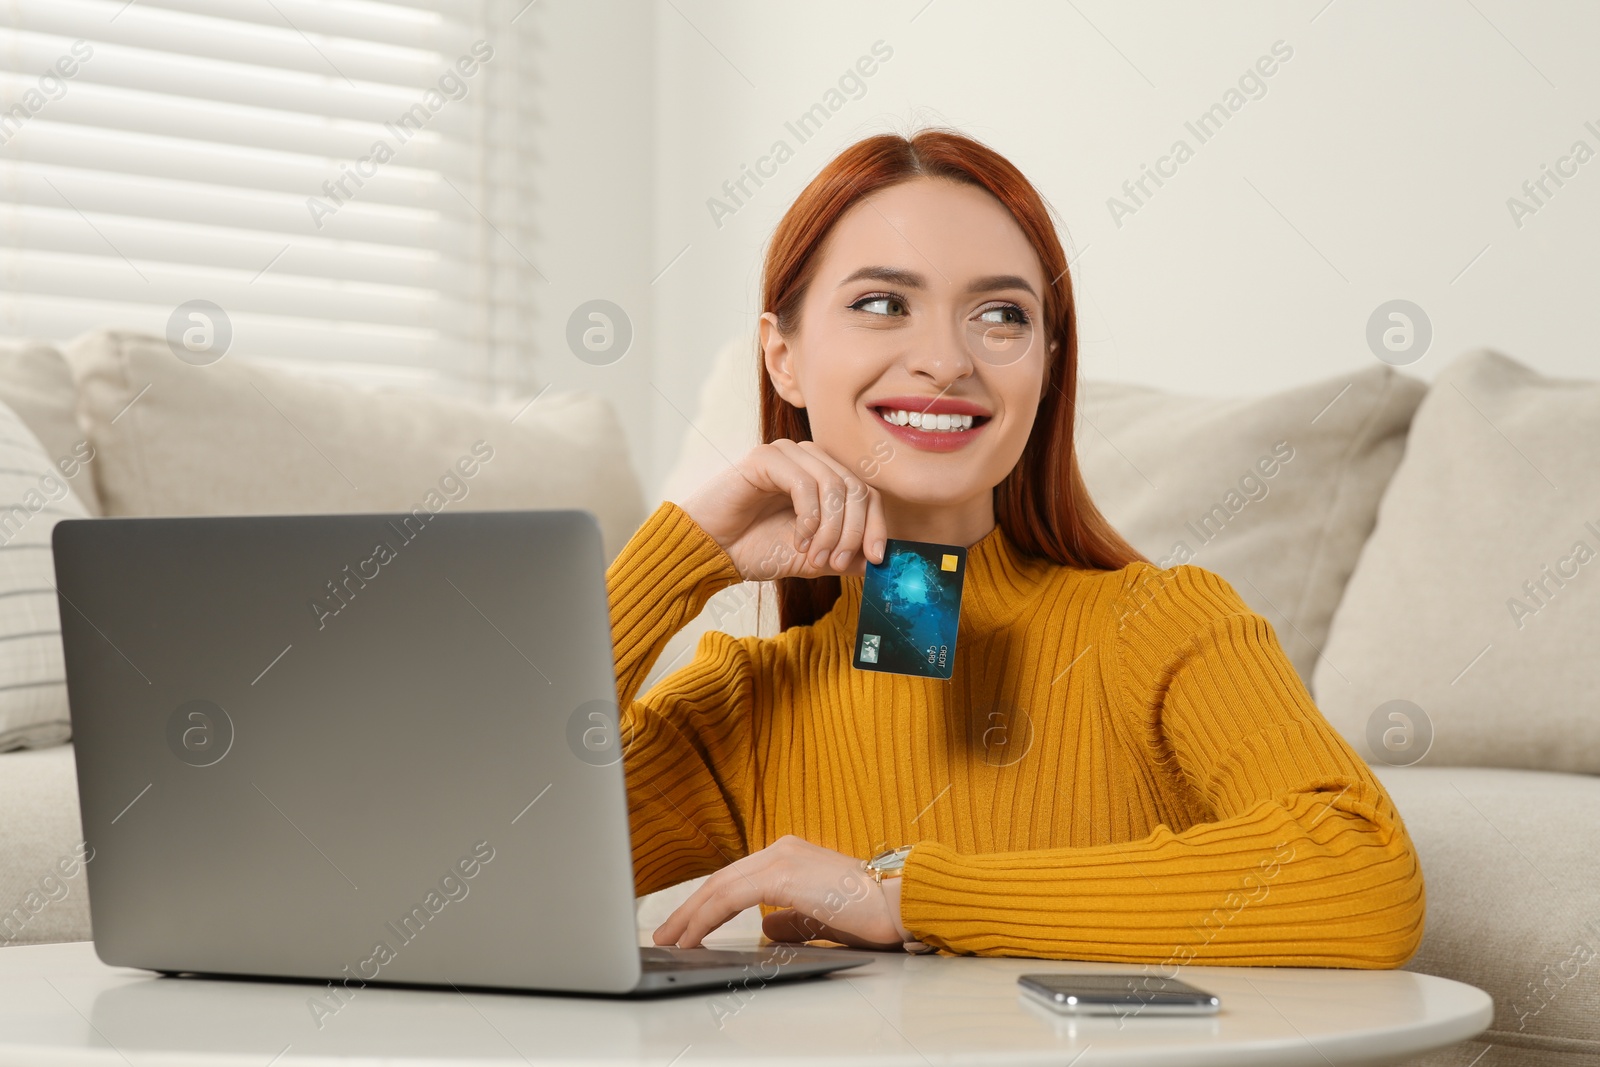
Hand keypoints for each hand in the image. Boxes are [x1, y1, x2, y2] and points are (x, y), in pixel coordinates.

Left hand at [652, 835, 911, 949]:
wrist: (901, 901)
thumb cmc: (874, 911)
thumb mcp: (822, 918)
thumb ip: (792, 921)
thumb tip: (765, 928)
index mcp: (791, 857)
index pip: (736, 879)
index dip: (706, 903)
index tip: (686, 925)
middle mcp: (782, 849)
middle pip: (721, 879)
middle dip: (689, 908)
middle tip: (666, 933)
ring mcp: (781, 857)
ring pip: (720, 886)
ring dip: (690, 914)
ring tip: (670, 939)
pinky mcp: (782, 873)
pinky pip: (730, 896)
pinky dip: (705, 916)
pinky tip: (693, 936)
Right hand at [679, 440, 887, 581]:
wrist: (712, 550)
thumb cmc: (756, 548)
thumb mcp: (813, 558)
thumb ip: (847, 556)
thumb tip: (883, 563)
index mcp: (825, 477)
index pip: (868, 493)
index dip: (877, 525)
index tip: (876, 559)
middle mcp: (811, 459)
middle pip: (856, 488)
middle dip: (852, 532)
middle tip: (835, 563)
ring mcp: (789, 454)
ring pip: (835, 486)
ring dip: (830, 530)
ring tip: (812, 557)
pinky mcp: (767, 456)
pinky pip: (805, 484)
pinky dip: (809, 518)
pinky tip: (798, 539)